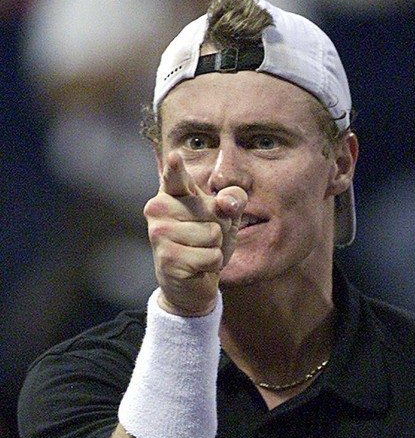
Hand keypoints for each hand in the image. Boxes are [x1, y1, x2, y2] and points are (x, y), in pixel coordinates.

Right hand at [144, 151, 246, 315]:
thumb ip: (233, 200)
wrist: (192, 281)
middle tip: (204, 238)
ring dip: (216, 248)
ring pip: (213, 234)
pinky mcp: (168, 258)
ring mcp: (160, 233)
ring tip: (199, 251)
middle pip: (213, 211)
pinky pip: (211, 257)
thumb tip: (225, 204)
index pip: (175, 177)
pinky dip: (212, 264)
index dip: (175, 167)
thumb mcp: (227, 217)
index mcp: (172, 192)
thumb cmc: (207, 242)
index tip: (174, 156)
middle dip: (220, 227)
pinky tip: (197, 266)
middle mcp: (159, 208)